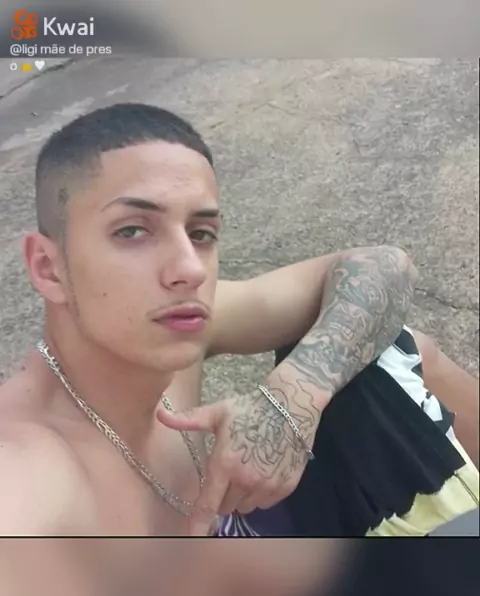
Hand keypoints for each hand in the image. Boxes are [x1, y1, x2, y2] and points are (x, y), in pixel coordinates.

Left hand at [156, 388, 321, 535]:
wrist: (292, 405)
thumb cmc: (250, 408)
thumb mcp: (218, 413)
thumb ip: (188, 420)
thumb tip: (160, 415)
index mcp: (225, 464)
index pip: (208, 504)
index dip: (198, 525)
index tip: (191, 540)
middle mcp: (245, 480)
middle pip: (226, 506)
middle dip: (222, 494)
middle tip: (227, 472)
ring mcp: (267, 485)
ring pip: (246, 506)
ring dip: (241, 495)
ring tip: (247, 469)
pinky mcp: (286, 487)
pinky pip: (265, 503)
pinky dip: (260, 493)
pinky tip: (263, 471)